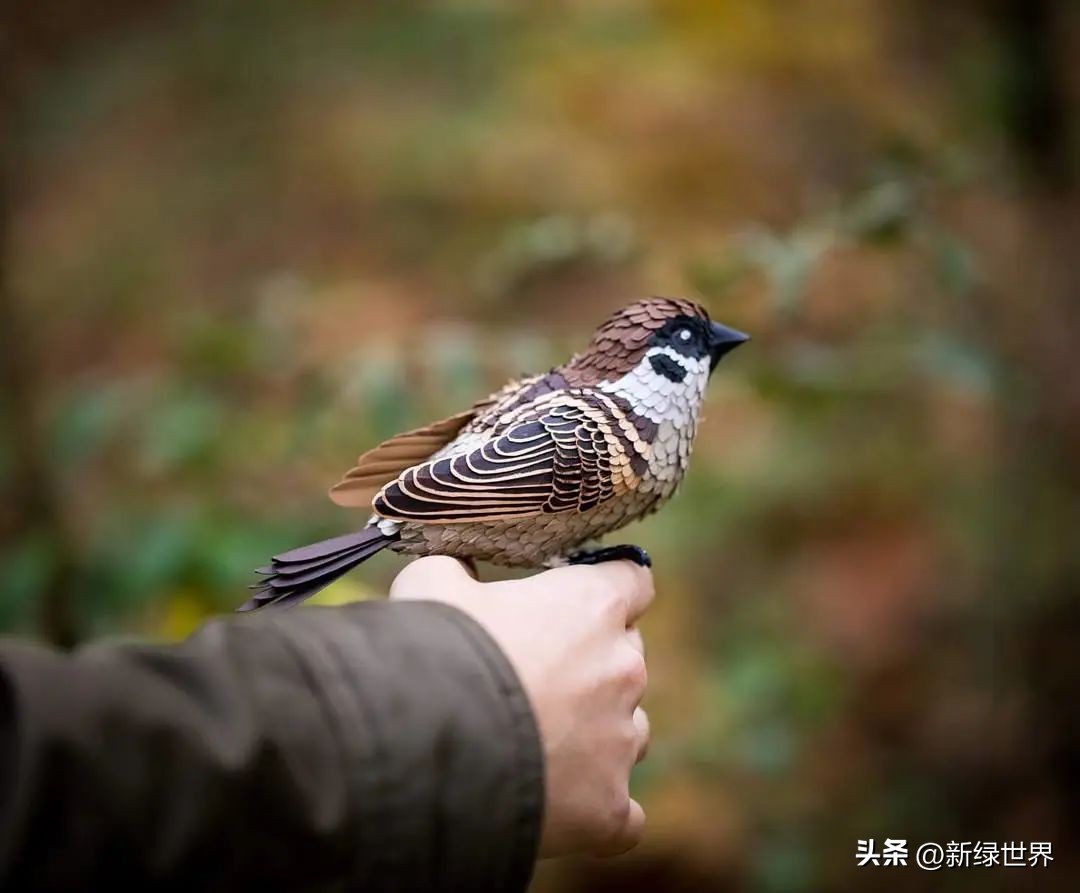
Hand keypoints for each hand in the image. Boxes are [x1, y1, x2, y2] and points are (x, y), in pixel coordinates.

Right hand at [389, 555, 652, 857]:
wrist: (421, 747)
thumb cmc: (434, 652)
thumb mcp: (430, 584)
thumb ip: (455, 571)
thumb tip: (455, 574)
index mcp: (591, 607)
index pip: (633, 581)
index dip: (604, 589)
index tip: (576, 601)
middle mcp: (622, 669)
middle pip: (627, 658)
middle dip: (589, 665)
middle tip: (531, 678)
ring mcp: (620, 742)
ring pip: (628, 732)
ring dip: (594, 735)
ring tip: (534, 745)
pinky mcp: (608, 808)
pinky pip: (623, 814)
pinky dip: (596, 810)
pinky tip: (558, 807)